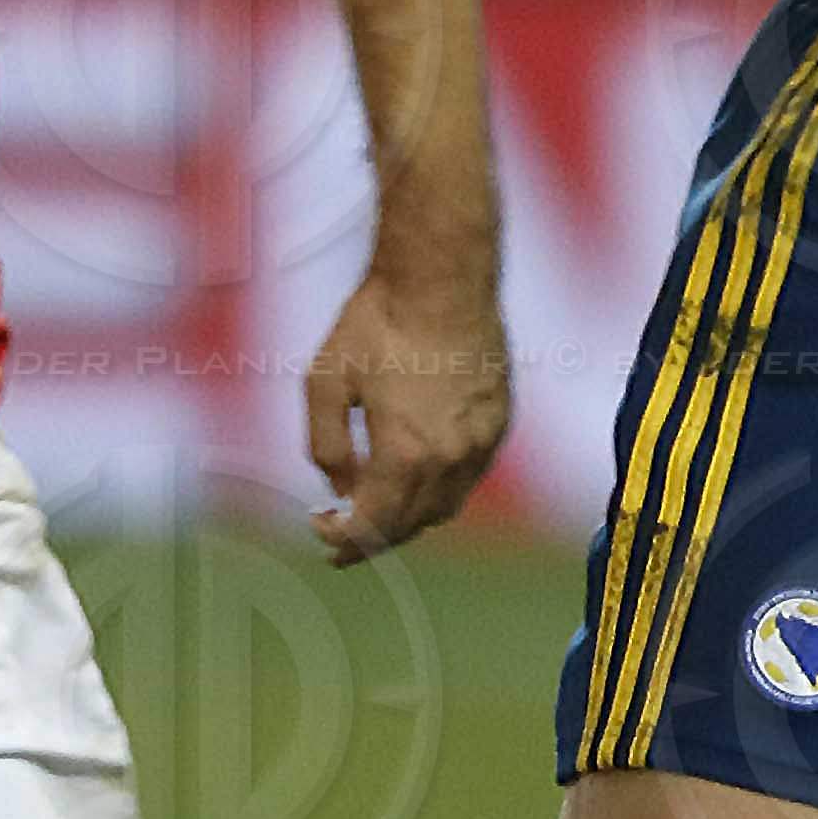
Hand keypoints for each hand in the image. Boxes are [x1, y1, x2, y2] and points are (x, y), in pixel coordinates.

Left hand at [302, 255, 509, 562]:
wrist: (440, 278)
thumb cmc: (377, 323)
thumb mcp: (325, 382)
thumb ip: (326, 446)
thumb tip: (340, 489)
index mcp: (405, 454)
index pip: (374, 525)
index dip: (342, 540)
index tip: (320, 530)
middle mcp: (450, 459)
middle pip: (410, 525)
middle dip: (372, 537)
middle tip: (341, 531)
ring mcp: (481, 442)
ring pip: (444, 507)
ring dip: (408, 518)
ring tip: (377, 508)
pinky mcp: (498, 422)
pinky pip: (468, 478)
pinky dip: (438, 491)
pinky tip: (415, 476)